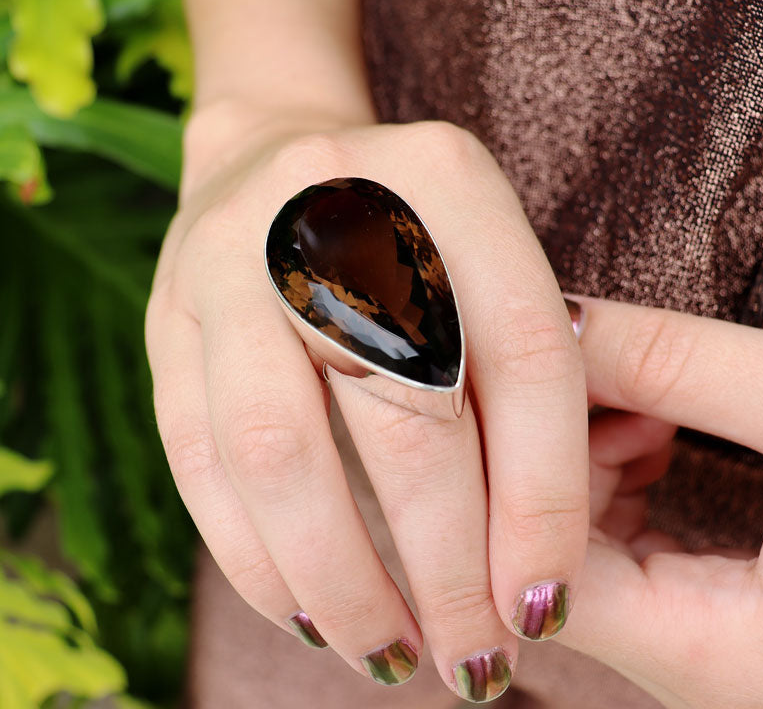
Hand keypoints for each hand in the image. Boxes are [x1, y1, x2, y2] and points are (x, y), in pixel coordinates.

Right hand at [145, 114, 588, 699]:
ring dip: (341, 579)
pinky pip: (201, 457)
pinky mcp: (165, 317)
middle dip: (446, 563)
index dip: (544, 496)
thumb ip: (519, 384)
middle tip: (475, 655)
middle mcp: (332, 203)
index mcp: (447, 178)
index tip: (545, 602)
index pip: (523, 354)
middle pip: (404, 411)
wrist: (268, 159)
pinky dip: (256, 557)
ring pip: (282, 449)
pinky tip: (308, 613)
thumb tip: (528, 565)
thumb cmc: (403, 235)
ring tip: (387, 654)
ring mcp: (231, 258)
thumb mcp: (481, 269)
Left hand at [560, 297, 762, 708]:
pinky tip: (659, 425)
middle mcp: (699, 676)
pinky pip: (622, 546)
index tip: (537, 368)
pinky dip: (621, 477)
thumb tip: (561, 318)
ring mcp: (702, 648)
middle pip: (546, 557)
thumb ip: (681, 365)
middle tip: (601, 369)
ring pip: (579, 548)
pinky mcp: (713, 614)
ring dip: (588, 458)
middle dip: (555, 451)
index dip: (517, 460)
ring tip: (647, 395)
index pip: (537, 564)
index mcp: (725, 658)